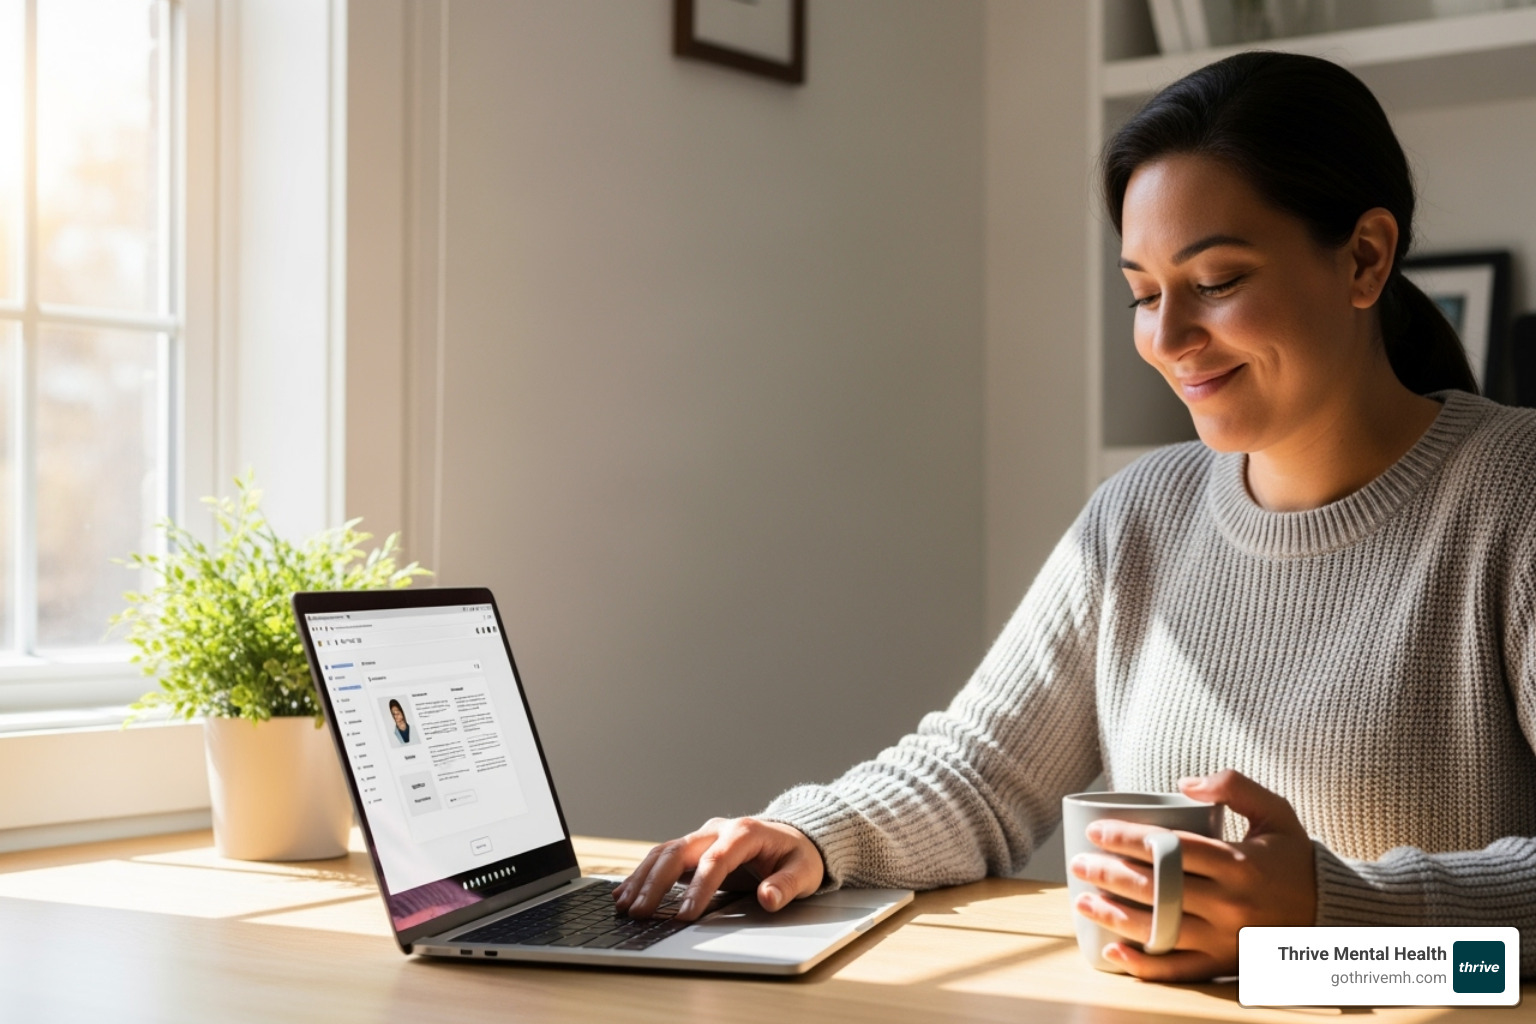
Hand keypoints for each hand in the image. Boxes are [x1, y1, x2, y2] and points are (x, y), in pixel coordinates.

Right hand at [613, 816, 824, 921]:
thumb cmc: (798, 856)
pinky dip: (643, 875)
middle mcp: (717, 829)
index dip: (699, 889)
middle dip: (656, 883)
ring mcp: (703, 837)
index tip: (685, 916)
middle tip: (640, 913)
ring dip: (642, 879)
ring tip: (625, 906)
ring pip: (664, 852)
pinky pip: (663, 858)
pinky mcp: (694, 848)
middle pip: (678, 851)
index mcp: (744, 832)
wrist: (793, 837)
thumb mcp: (804, 871)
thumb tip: (768, 898)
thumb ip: (786, 885)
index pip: (715, 860)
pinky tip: (625, 893)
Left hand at [1068, 769, 1316, 980]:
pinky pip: (1179, 970)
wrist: (1330, 912)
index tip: (1098, 832)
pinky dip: (1144, 965)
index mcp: (1241, 865)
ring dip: (1115, 917)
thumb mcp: (1276, 811)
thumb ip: (1234, 785)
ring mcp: (1227, 940)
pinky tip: (1112, 952)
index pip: (1173, 851)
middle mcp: (1232, 906)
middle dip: (1111, 876)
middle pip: (1160, 890)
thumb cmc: (1292, 856)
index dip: (1130, 840)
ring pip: (1162, 930)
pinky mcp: (1225, 965)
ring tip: (1083, 901)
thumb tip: (1183, 783)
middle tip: (1079, 865)